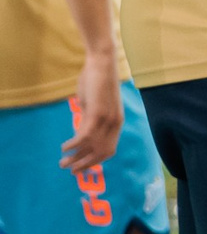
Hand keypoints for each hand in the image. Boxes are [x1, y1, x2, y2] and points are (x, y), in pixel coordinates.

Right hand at [60, 51, 122, 172]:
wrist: (102, 62)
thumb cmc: (96, 82)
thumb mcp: (93, 106)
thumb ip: (89, 121)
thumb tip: (80, 137)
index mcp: (117, 122)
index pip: (109, 150)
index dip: (95, 162)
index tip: (82, 169)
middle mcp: (115, 123)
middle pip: (101, 153)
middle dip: (85, 165)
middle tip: (70, 171)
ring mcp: (107, 118)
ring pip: (92, 147)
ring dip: (76, 158)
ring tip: (62, 163)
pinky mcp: (97, 112)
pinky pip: (85, 136)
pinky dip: (74, 145)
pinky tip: (64, 147)